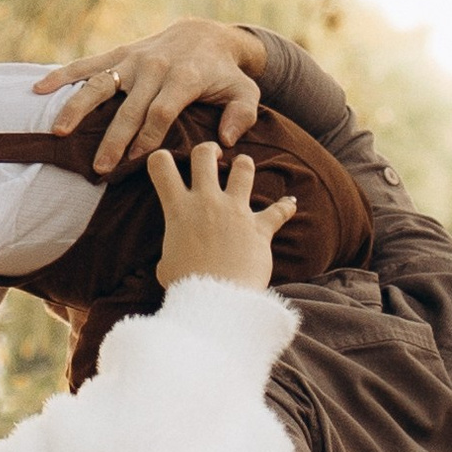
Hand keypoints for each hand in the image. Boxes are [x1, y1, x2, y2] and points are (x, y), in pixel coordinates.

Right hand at [36, 17, 263, 172]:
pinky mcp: (119, 54)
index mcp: (184, 78)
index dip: (147, 137)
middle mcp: (155, 66)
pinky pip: (87, 64)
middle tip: (99, 168)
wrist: (206, 33)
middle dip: (113, 138)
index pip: (162, 112)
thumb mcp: (246, 91)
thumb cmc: (225, 73)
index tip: (134, 162)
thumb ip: (242, 115)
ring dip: (78, 108)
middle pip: (130, 107)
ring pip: (100, 84)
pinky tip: (39, 89)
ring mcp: (133, 59)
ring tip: (59, 133)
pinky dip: (62, 75)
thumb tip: (224, 142)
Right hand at [150, 136, 296, 290]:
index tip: (167, 164)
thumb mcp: (166, 265)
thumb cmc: (187, 285)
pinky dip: (286, 206)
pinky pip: (279, 210)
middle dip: (208, 149)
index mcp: (178, 209)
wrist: (217, 301)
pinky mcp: (260, 227)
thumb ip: (170, 251)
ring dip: (243, 165)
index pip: (160, 164)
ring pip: (243, 168)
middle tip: (212, 155)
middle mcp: (206, 201)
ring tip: (242, 167)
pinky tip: (291, 203)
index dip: (160, 157)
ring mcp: (235, 211)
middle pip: (204, 154)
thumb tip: (171, 258)